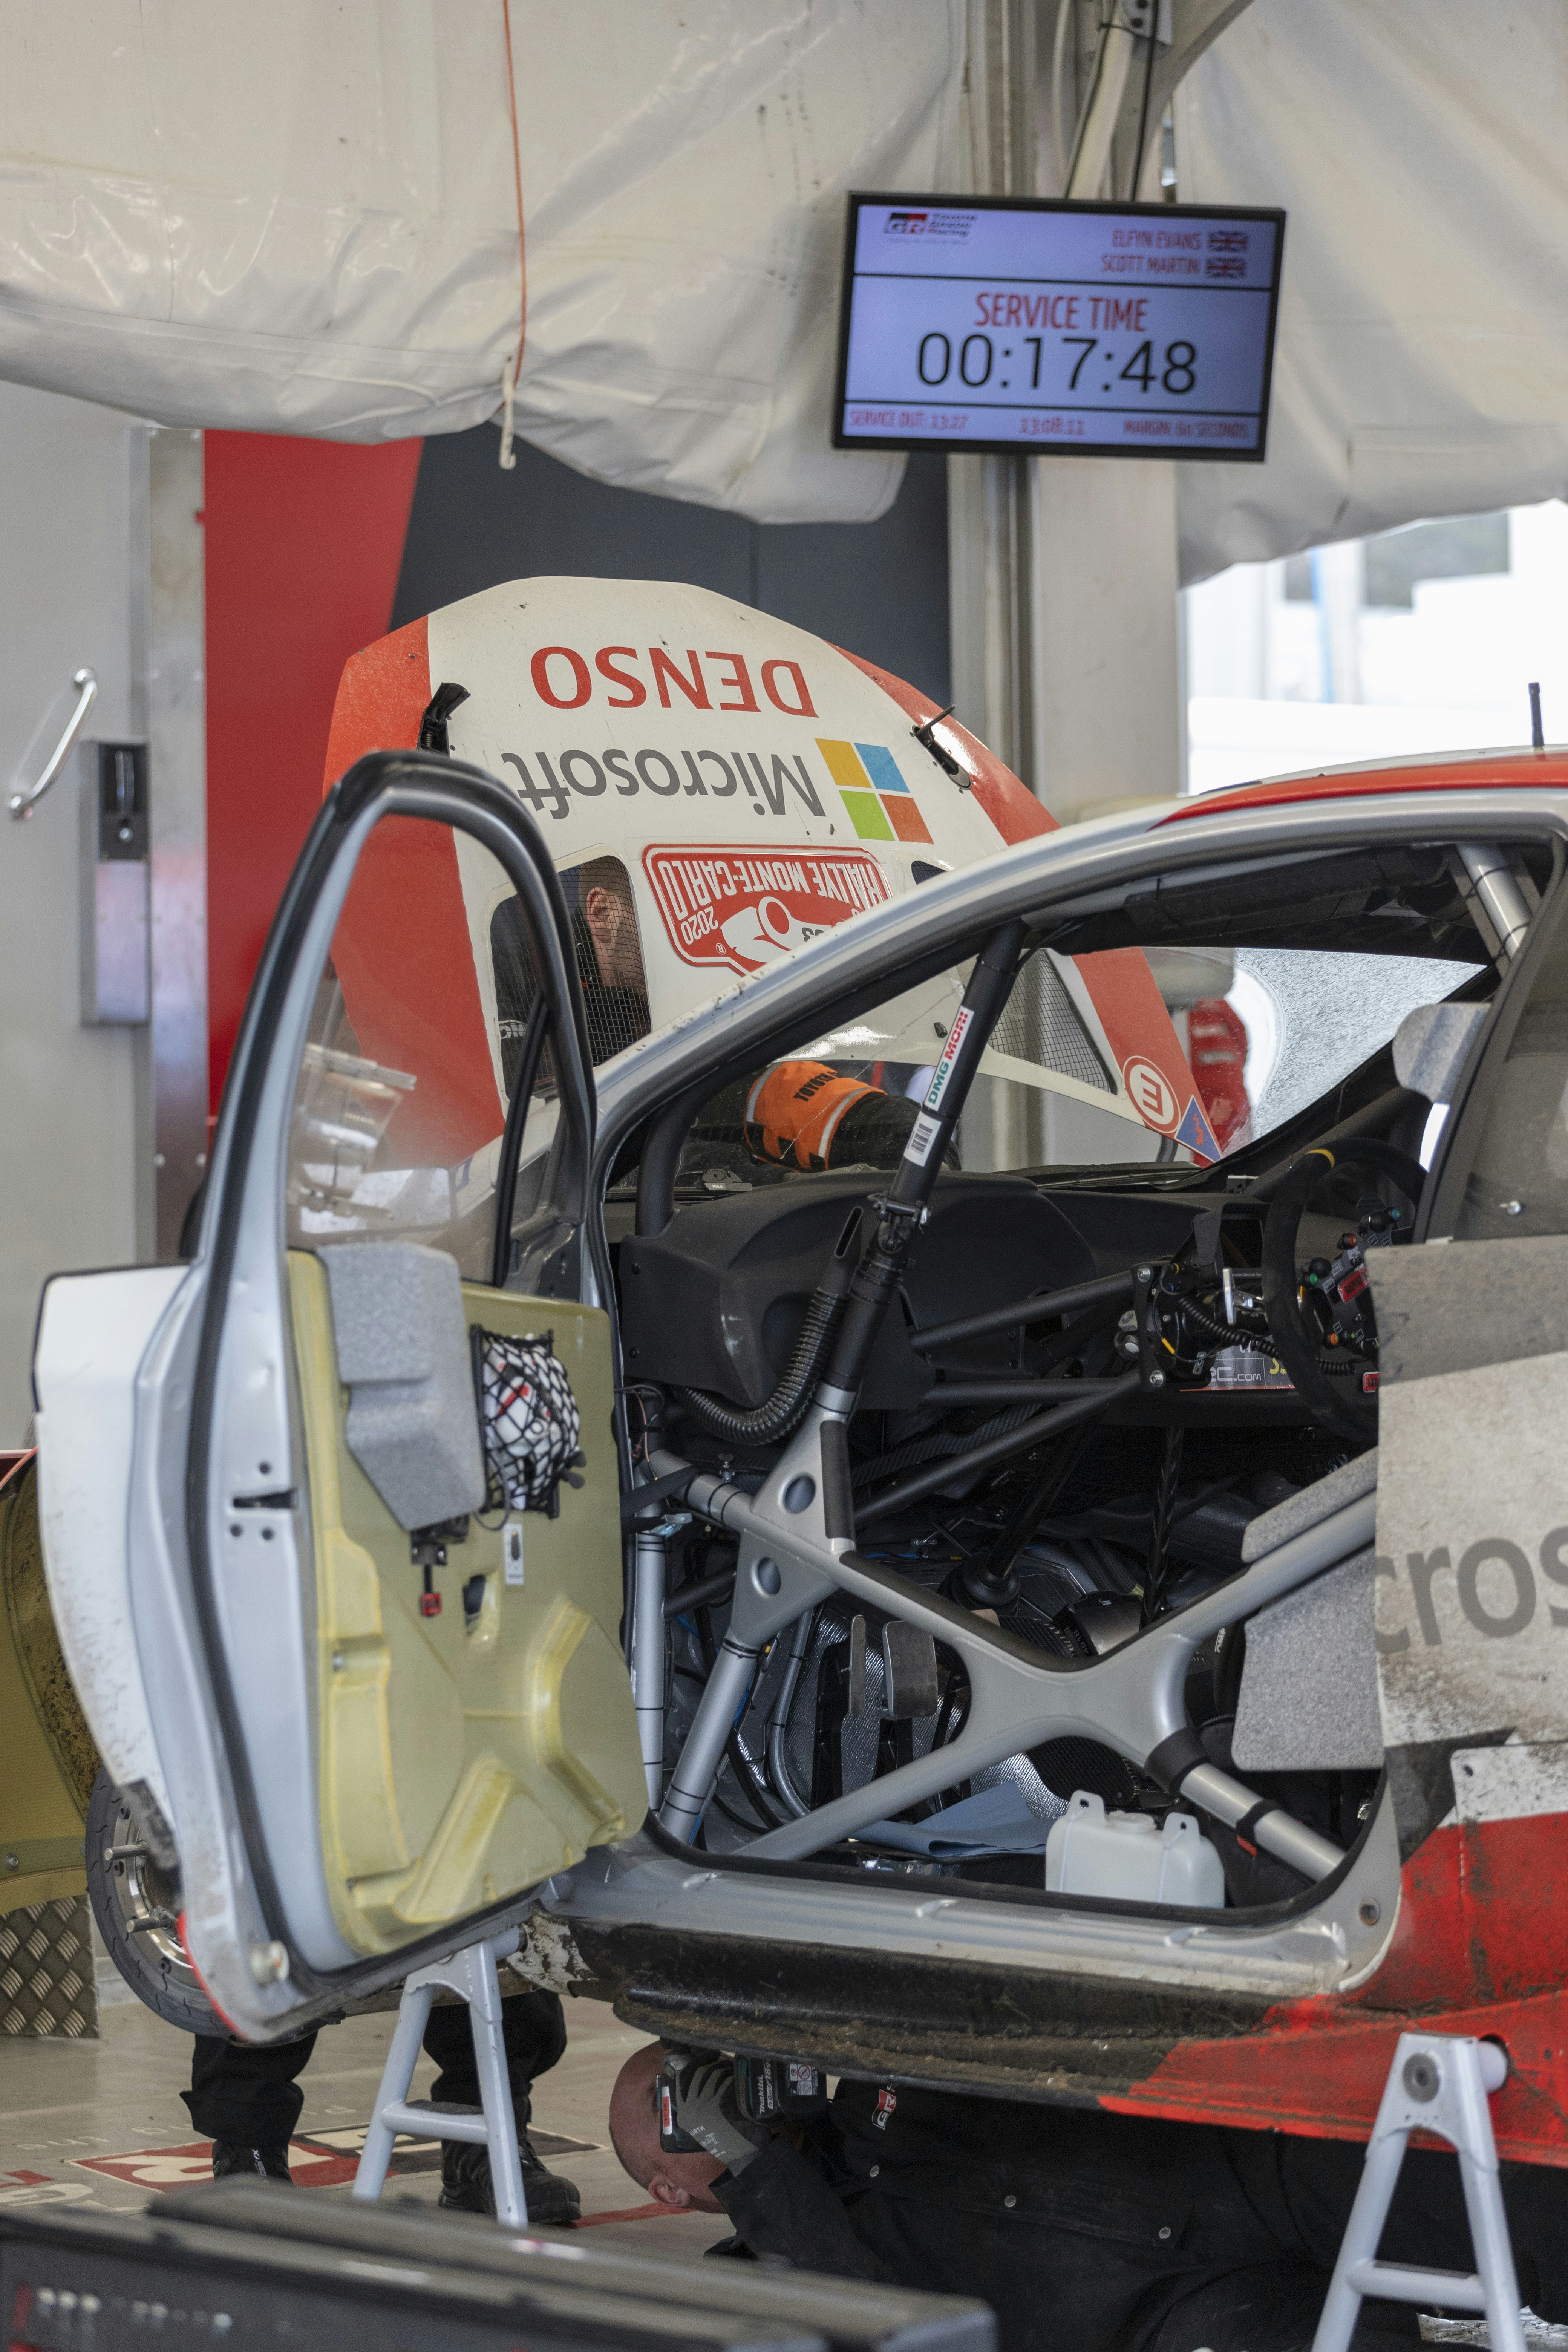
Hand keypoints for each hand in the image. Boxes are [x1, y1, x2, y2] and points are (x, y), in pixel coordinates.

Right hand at [675, 2058, 770, 2174]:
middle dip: (709, 2063)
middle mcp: (690, 2109)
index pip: (682, 2080)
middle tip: (719, 2059)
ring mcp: (703, 2106)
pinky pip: (724, 2082)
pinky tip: (736, 2075)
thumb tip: (701, 2081)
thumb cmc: (722, 2142)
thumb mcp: (701, 2127)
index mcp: (684, 2115)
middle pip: (697, 2074)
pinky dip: (731, 2075)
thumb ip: (697, 2108)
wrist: (739, 2156)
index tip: (703, 2057)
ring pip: (711, 2075)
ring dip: (722, 2067)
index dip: (693, 2064)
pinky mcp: (718, 2104)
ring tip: (729, 2067)